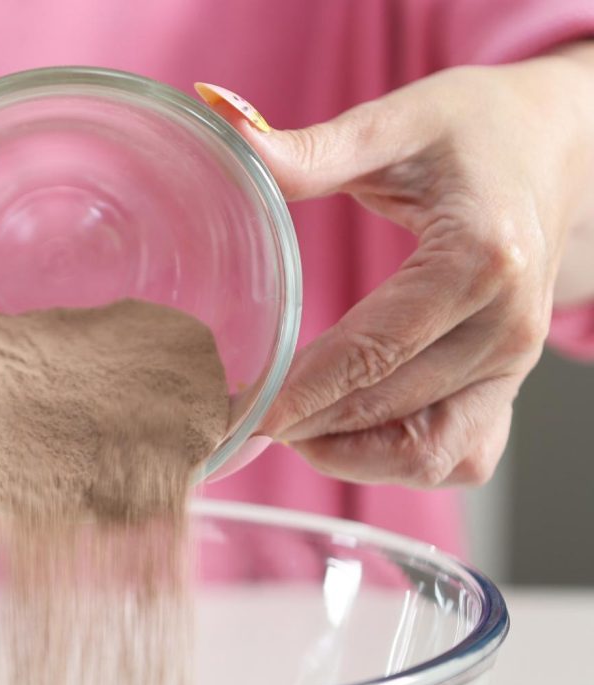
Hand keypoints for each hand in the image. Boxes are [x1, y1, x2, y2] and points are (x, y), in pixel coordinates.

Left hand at [198, 52, 593, 486]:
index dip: (303, 392)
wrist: (556, 150)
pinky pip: (458, 454)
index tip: (243, 414)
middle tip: (239, 423)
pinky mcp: (509, 385)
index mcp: (479, 260)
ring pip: (430, 453)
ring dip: (352, 457)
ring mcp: (514, 365)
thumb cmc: (478, 130)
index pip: (375, 352)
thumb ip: (314, 149)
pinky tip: (343, 437)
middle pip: (390, 408)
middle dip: (309, 426)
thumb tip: (229, 134)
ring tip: (286, 431)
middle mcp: (507, 327)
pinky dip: (397, 461)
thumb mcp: (397, 122)